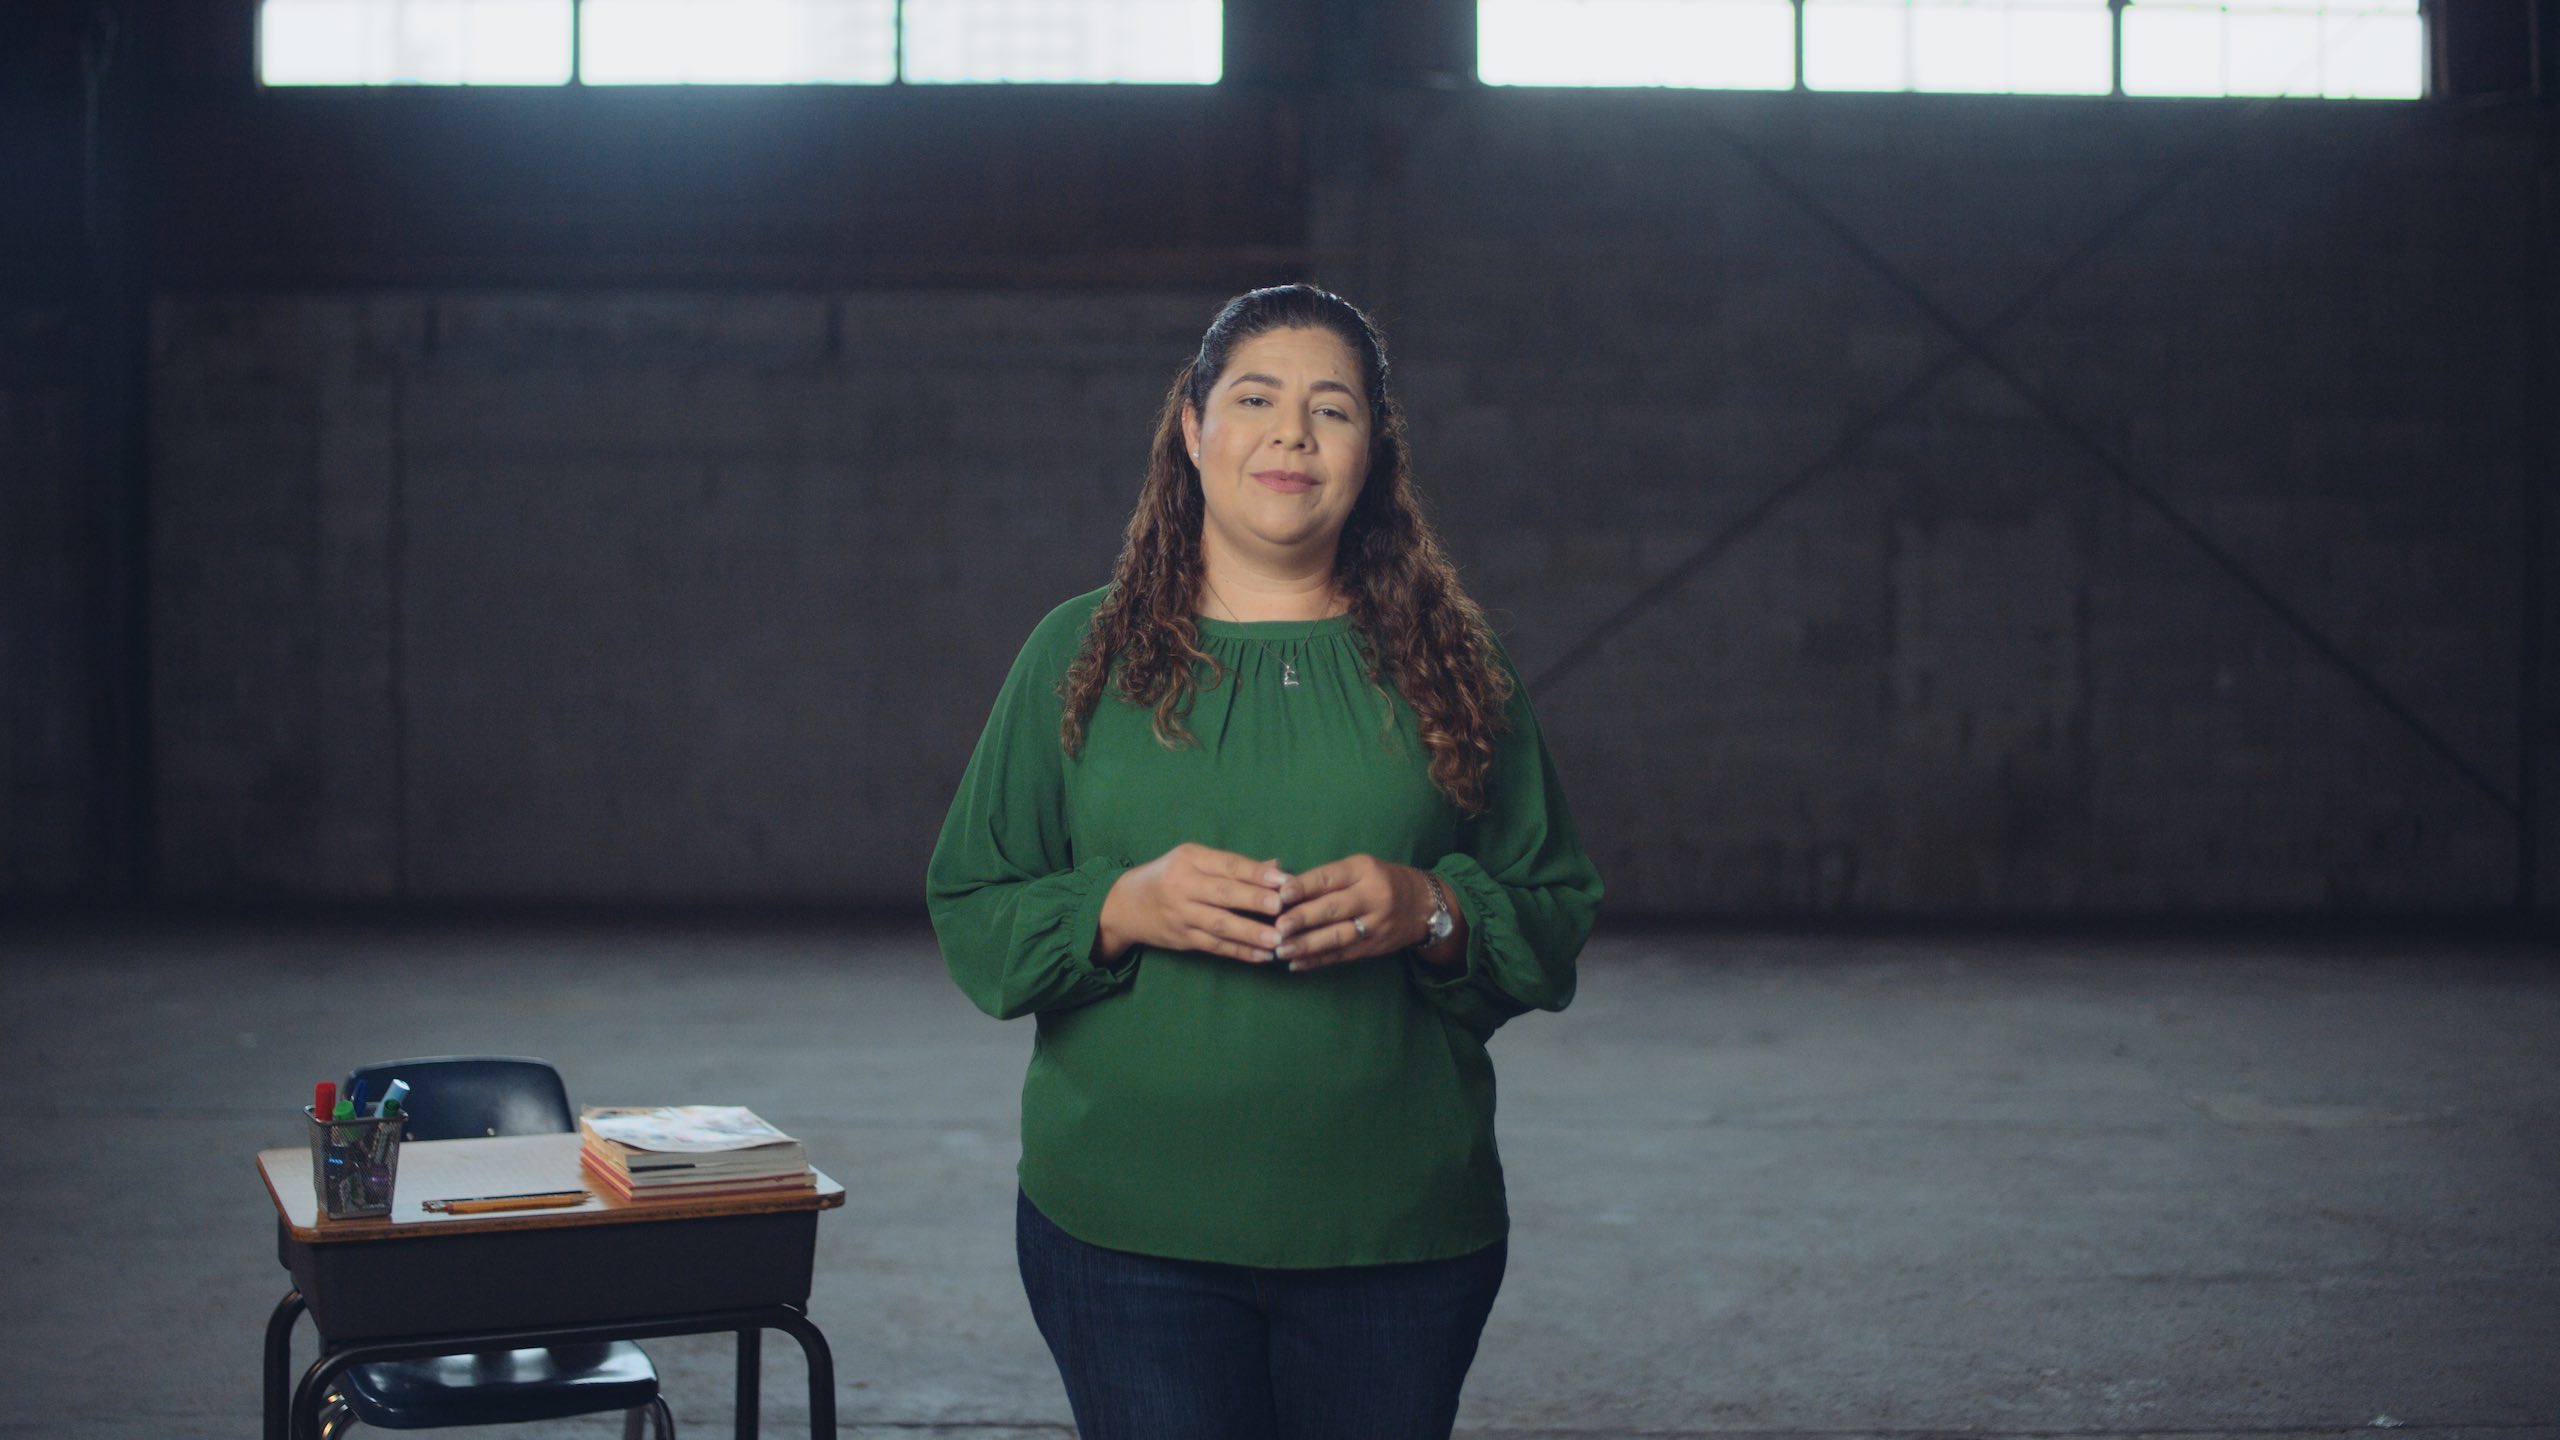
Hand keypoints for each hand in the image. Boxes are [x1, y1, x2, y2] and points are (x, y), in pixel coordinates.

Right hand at [1097, 843, 1289, 965]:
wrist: (1126, 904)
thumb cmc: (1170, 876)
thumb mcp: (1195, 861)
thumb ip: (1234, 865)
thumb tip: (1277, 865)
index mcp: (1190, 859)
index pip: (1228, 865)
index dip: (1256, 873)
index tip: (1283, 880)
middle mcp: (1183, 886)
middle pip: (1223, 894)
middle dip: (1254, 900)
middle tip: (1282, 907)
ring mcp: (1181, 914)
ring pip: (1219, 925)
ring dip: (1250, 933)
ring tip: (1277, 939)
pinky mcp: (1182, 938)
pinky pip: (1214, 946)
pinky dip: (1239, 952)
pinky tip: (1261, 956)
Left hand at [1271, 855, 1434, 971]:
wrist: (1422, 906)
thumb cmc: (1379, 881)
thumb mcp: (1358, 868)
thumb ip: (1325, 878)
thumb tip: (1281, 890)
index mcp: (1364, 871)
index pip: (1330, 878)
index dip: (1304, 886)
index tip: (1281, 894)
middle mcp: (1372, 897)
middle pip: (1334, 909)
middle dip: (1303, 919)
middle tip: (1278, 927)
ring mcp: (1375, 925)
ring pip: (1337, 936)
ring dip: (1307, 945)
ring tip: (1281, 950)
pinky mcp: (1373, 948)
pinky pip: (1342, 955)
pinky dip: (1317, 961)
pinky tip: (1296, 964)